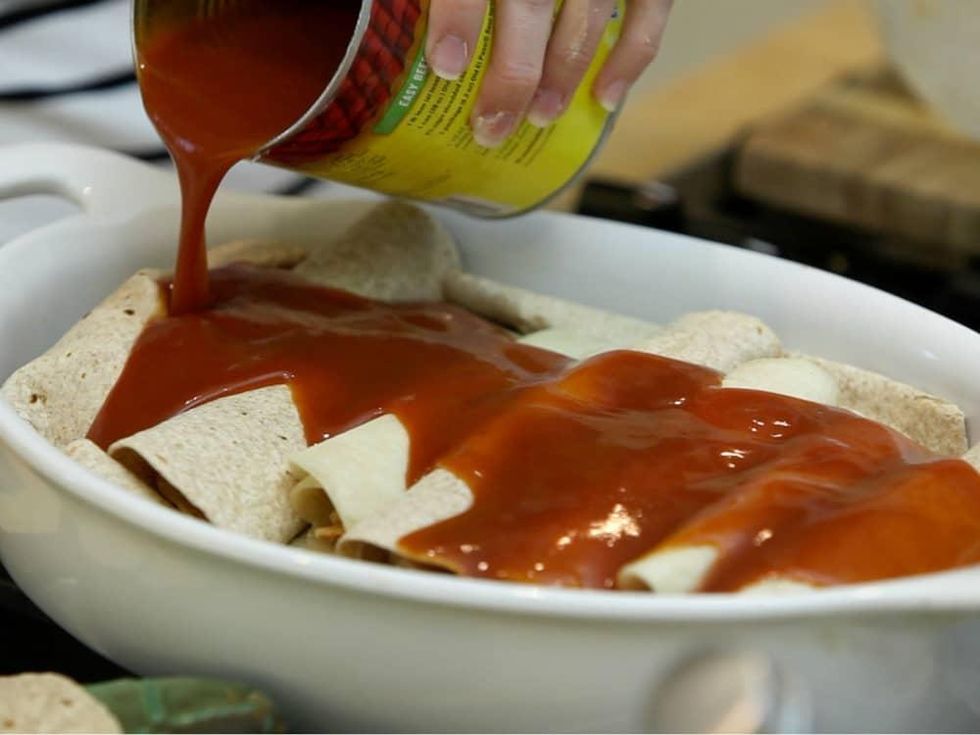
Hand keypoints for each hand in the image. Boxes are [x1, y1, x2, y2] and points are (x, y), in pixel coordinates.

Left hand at [425, 0, 671, 147]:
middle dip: (513, 75)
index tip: (446, 66)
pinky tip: (605, 98)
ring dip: (564, 75)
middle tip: (491, 128)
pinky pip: (649, 10)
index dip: (459, 17)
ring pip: (587, 14)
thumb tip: (391, 9)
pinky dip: (630, 57)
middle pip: (531, 3)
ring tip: (539, 118)